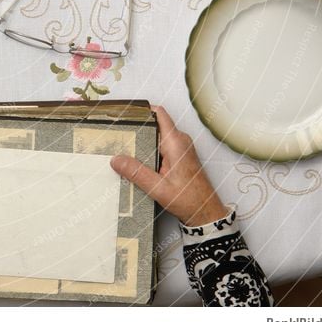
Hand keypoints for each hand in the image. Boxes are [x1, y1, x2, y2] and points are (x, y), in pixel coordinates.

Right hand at [110, 106, 227, 226]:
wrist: (205, 212)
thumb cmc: (189, 200)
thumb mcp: (158, 188)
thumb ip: (137, 173)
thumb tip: (117, 160)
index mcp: (176, 142)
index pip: (159, 114)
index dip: (142, 109)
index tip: (125, 112)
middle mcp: (180, 141)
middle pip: (154, 124)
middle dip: (136, 128)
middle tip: (117, 134)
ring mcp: (180, 148)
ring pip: (156, 136)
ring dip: (141, 141)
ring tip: (122, 147)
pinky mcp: (178, 156)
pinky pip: (160, 146)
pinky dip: (147, 150)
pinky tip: (136, 161)